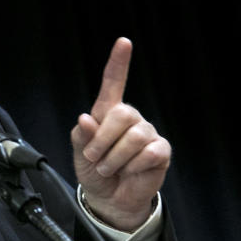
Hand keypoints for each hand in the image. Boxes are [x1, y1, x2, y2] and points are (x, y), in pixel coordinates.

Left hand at [71, 38, 170, 230]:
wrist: (109, 198)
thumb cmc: (94, 170)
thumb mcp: (79, 153)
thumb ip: (81, 136)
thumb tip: (85, 119)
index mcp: (108, 114)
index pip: (114, 83)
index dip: (118, 63)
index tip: (123, 43)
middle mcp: (130, 119)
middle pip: (122, 114)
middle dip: (102, 140)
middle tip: (94, 157)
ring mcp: (148, 134)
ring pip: (134, 137)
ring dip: (114, 158)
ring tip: (109, 168)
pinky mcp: (161, 151)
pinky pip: (148, 154)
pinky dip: (132, 167)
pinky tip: (129, 172)